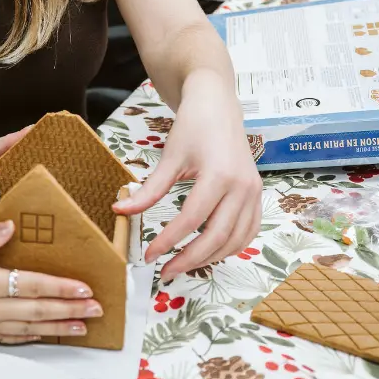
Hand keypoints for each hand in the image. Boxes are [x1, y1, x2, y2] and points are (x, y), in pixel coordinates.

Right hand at [0, 221, 103, 343]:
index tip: (85, 287)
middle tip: (97, 309)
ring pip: (29, 329)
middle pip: (39, 311)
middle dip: (71, 310)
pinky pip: (11, 338)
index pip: (32, 285)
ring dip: (58, 327)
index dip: (62, 287)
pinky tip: (41, 335)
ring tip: (81, 326)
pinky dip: (32, 337)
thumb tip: (9, 228)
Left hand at [114, 88, 261, 281]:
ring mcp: (254, 193)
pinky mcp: (257, 196)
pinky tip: (208, 252)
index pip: (192, 219)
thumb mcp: (169, 157)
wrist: (218, 106)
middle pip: (217, 236)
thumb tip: (120, 211)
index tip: (149, 255)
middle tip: (165, 271)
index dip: (169, 241)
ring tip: (183, 264)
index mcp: (219, 175)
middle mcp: (242, 187)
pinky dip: (229, 247)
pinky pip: (248, 232)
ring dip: (209, 258)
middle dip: (190, 259)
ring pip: (235, 240)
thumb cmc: (193, 127)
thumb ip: (149, 189)